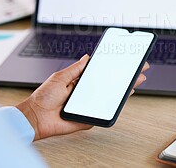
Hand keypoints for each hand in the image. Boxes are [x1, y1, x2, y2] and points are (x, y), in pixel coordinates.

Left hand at [16, 54, 148, 140]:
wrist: (36, 118)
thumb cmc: (43, 98)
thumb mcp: (60, 76)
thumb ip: (76, 68)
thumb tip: (88, 57)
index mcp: (79, 82)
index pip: (101, 73)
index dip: (113, 67)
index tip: (125, 60)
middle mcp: (86, 93)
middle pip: (110, 84)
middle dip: (125, 77)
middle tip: (139, 69)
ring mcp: (89, 105)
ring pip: (110, 97)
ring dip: (125, 89)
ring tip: (137, 80)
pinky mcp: (90, 117)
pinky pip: (104, 112)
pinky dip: (115, 106)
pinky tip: (125, 97)